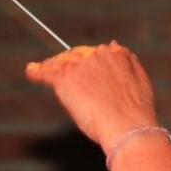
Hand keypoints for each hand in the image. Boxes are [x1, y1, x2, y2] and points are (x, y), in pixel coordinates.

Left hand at [25, 41, 156, 151]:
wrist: (126, 127)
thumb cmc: (135, 112)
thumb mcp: (140, 79)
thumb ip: (127, 60)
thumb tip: (114, 43)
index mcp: (116, 53)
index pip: (94, 52)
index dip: (86, 62)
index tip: (82, 70)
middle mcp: (97, 54)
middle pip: (75, 55)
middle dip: (69, 63)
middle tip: (63, 75)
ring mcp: (80, 65)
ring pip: (60, 62)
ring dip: (53, 67)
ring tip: (43, 71)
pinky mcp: (64, 78)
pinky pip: (46, 71)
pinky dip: (36, 71)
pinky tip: (31, 71)